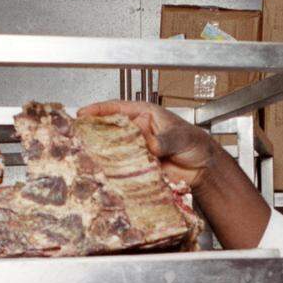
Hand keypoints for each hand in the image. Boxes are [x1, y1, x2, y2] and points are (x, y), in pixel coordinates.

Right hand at [77, 100, 219, 188]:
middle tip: (79, 138)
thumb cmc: (194, 142)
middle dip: (94, 133)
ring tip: (89, 157)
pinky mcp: (138, 167)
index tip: (82, 114)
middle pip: (110, 130)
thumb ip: (164, 140)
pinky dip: (115, 171)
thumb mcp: (179, 137)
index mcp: (144, 114)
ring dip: (103, 154)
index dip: (98, 110)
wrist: (203, 167)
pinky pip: (124, 168)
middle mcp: (137, 131)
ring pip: (114, 150)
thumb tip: (151, 145)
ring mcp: (136, 149)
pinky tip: (106, 173)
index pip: (117, 109)